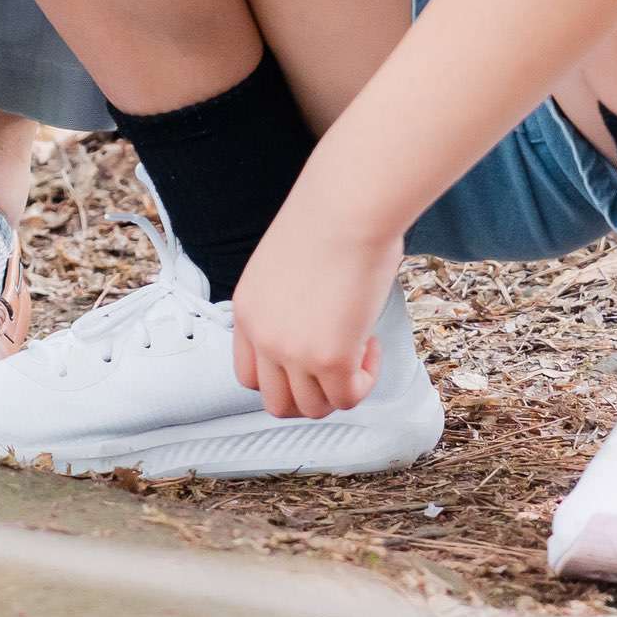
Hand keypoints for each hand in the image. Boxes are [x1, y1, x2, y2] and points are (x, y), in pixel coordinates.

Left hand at [229, 211, 404, 419]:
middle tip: (338, 364)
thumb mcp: (286, 269)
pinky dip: (364, 380)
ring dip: (340, 387)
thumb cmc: (328, 221)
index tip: (312, 355)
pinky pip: (348, 397)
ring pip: (313, 408)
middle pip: (278, 403)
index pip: (249, 376)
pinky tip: (370, 343)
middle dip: (312, 393)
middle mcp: (262, 337)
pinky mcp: (329, 359)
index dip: (284, 376)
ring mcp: (292, 352)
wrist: (346, 208)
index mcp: (246, 312)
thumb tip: (321, 324)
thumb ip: (289, 305)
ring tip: (358, 346)